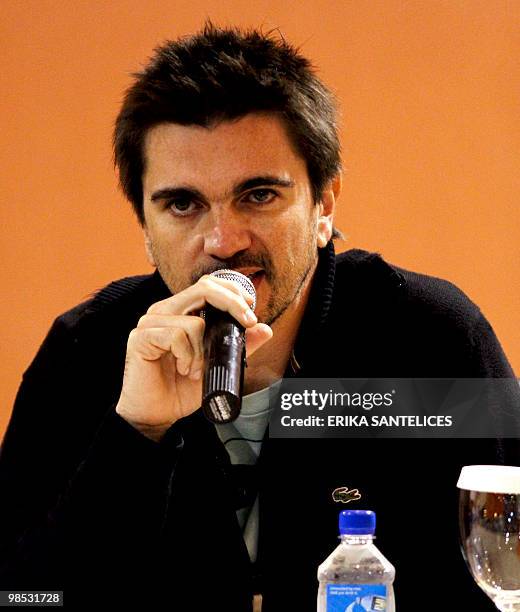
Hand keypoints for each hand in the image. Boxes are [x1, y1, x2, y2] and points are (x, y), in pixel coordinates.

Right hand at [115, 275, 272, 440]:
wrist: (155, 414)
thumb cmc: (181, 388)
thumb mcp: (216, 365)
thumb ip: (237, 346)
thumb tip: (265, 329)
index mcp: (180, 311)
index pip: (208, 285)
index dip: (233, 292)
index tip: (251, 313)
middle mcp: (165, 310)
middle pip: (204, 288)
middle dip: (232, 304)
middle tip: (247, 323)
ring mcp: (150, 322)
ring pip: (194, 321)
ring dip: (204, 350)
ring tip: (196, 370)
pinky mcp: (141, 337)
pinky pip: (176, 336)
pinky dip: (187, 356)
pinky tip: (183, 369)